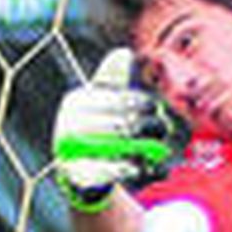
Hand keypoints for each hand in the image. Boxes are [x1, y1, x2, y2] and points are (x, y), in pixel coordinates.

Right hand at [53, 48, 177, 210]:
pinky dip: (135, 172)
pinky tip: (151, 169)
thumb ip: (114, 79)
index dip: (140, 102)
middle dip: (148, 127)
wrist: (82, 170)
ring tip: (161, 150)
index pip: (116, 99)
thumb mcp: (103, 99)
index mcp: (76, 103)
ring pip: (119, 149)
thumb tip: (123, 53)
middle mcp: (69, 126)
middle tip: (163, 129)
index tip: (154, 108)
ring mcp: (71, 153)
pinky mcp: (77, 178)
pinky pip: (112, 173)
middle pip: (121, 125)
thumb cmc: (98, 125)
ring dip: (146, 149)